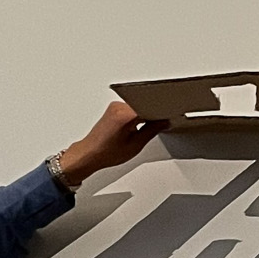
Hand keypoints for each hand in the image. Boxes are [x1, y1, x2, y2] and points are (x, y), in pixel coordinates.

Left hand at [54, 101, 169, 187]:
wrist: (91, 152)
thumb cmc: (107, 151)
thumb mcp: (136, 145)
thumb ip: (152, 130)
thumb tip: (163, 122)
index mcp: (125, 115)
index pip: (150, 107)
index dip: (161, 113)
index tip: (167, 118)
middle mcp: (119, 106)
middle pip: (144, 105)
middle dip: (152, 115)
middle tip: (156, 127)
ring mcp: (115, 106)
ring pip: (138, 106)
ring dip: (143, 116)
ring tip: (140, 131)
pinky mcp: (114, 108)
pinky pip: (130, 108)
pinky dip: (136, 116)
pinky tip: (134, 127)